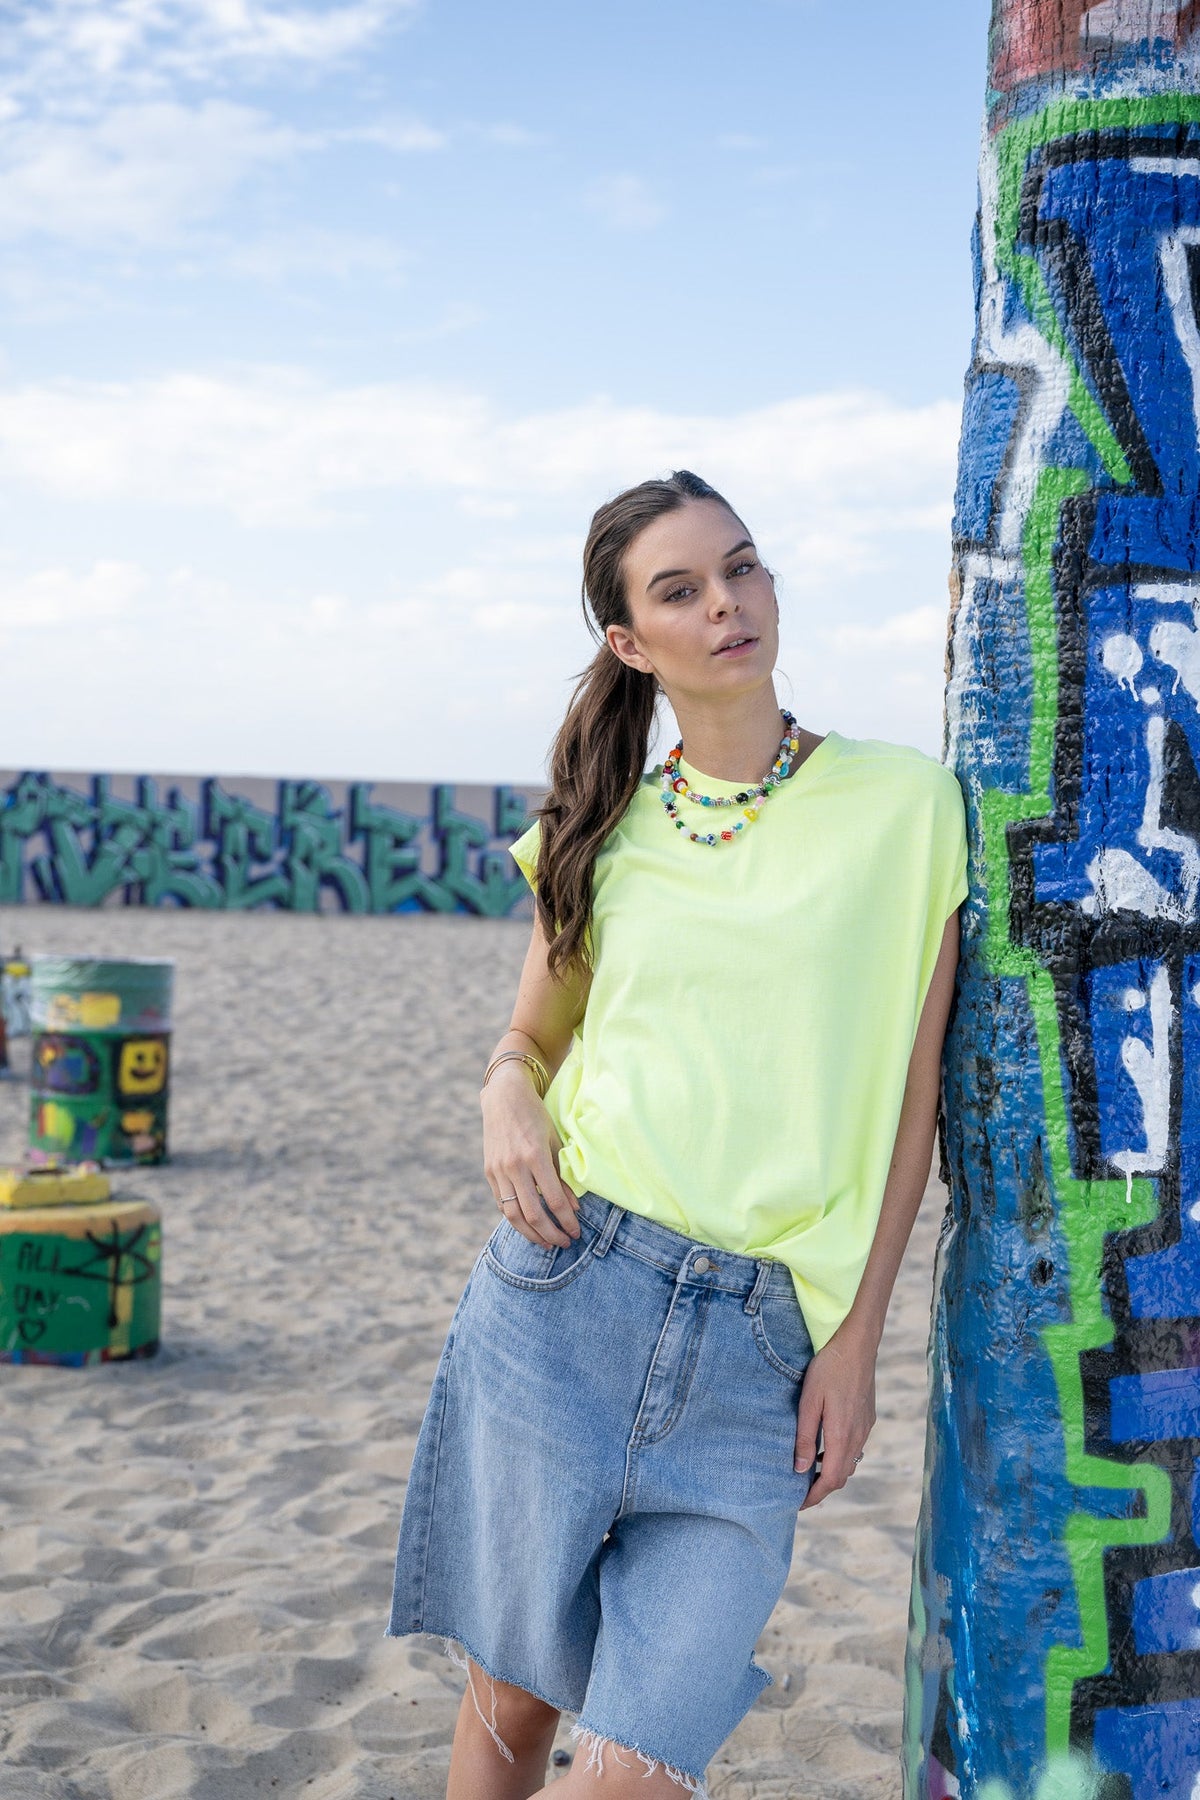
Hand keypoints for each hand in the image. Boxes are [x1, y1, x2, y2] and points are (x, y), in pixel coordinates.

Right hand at [481, 1062, 579, 1248]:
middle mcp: (514, 1166)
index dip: (567, 1221)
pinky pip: (502, 1204)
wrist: (504, 1097)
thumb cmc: (535, 1116)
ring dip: (531, 1234)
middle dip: (551, 1234)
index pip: (553, 1200)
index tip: (577, 1232)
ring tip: (546, 1243)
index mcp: (535, 1156)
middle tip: (564, 1243)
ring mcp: (498, 1170)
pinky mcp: (489, 1172)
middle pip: (533, 1214)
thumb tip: (574, 1208)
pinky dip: (515, 1219)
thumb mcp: (555, 1141)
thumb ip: (562, 1176)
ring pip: (513, 1215)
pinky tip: (528, 1226)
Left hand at [793, 1324, 876, 1510]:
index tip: (798, 1504)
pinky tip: (826, 1447)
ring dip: (832, 1473)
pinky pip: (855, 1447)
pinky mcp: (868, 1417)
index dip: (815, 1497)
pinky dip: (840, 1457)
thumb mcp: (809, 1401)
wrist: (857, 1344)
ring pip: (850, 1462)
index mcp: (842, 1436)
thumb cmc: (829, 1369)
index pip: (831, 1480)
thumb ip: (806, 1437)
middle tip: (800, 1492)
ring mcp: (866, 1427)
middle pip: (842, 1476)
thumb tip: (801, 1470)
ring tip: (810, 1472)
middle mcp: (858, 1436)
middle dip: (822, 1489)